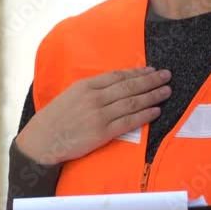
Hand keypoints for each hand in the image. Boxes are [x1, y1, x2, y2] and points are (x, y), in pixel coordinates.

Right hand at [16, 67, 170, 164]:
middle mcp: (94, 98)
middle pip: (129, 86)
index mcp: (85, 86)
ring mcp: (99, 115)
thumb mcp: (70, 94)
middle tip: (167, 76)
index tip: (151, 69)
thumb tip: (114, 86)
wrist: (43, 140)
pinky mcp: (103, 132)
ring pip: (132, 102)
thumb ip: (91, 90)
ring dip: (152, 96)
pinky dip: (144, 115)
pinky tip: (156, 111)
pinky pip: (129, 122)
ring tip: (166, 91)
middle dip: (150, 80)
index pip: (118, 76)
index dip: (136, 72)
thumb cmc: (55, 117)